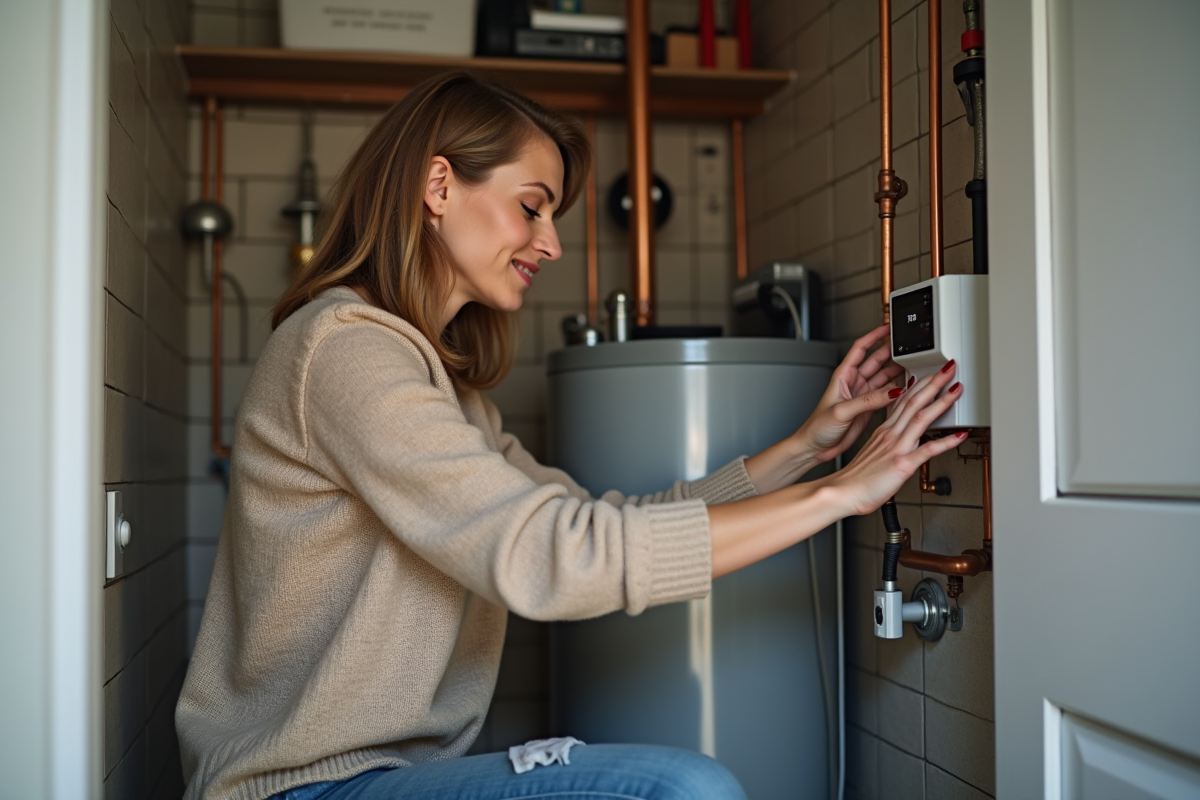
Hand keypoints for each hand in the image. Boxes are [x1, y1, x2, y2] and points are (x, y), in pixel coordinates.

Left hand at [794, 325, 906, 463]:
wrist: (815, 448)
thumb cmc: (817, 427)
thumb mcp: (842, 410)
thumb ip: (868, 400)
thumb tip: (892, 391)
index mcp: (843, 376)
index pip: (860, 348)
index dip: (874, 336)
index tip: (887, 327)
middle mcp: (853, 383)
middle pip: (876, 360)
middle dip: (891, 351)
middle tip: (908, 347)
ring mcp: (862, 395)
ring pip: (884, 377)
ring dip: (897, 371)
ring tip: (913, 365)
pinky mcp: (868, 408)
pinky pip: (886, 394)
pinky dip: (897, 390)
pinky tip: (908, 388)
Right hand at [828, 360, 966, 515]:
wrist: (842, 492)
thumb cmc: (856, 479)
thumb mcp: (872, 453)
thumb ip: (887, 442)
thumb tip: (899, 437)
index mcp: (884, 431)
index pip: (903, 401)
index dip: (919, 385)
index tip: (930, 374)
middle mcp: (890, 435)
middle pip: (913, 402)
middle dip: (933, 383)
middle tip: (948, 368)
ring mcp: (897, 448)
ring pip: (920, 418)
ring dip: (941, 402)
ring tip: (956, 389)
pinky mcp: (902, 464)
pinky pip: (927, 450)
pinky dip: (945, 442)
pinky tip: (960, 435)